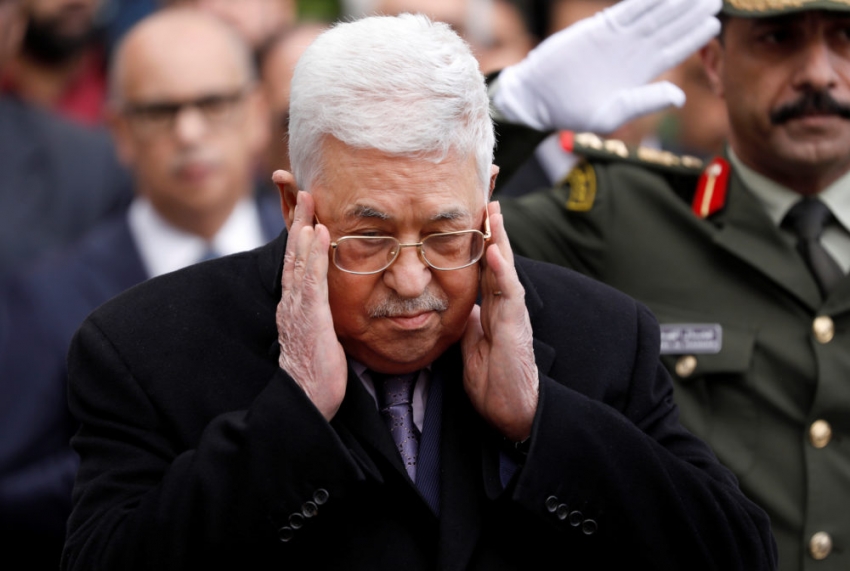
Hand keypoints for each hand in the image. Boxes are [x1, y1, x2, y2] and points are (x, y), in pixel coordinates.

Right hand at [276, 189, 347, 419]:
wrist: (307, 400)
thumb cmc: (318, 372)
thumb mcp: (321, 336)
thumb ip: (323, 315)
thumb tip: (333, 304)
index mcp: (295, 305)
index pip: (296, 264)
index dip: (299, 236)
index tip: (307, 211)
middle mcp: (291, 301)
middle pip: (294, 254)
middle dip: (298, 221)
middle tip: (304, 190)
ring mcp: (298, 307)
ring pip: (299, 260)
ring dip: (304, 227)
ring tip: (309, 200)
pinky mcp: (310, 316)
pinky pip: (312, 278)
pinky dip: (315, 253)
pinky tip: (320, 233)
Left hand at [461, 201, 538, 441]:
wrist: (512, 411)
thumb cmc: (493, 380)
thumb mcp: (471, 343)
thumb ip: (468, 320)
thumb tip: (455, 303)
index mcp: (493, 307)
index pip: (484, 265)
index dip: (478, 239)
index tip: (469, 211)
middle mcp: (505, 305)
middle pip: (497, 258)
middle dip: (491, 228)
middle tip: (485, 195)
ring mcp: (512, 315)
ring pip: (506, 269)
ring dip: (500, 239)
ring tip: (492, 211)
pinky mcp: (516, 329)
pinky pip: (509, 296)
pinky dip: (503, 273)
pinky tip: (497, 252)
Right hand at [493, 0, 720, 132]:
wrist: (540, 97)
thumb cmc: (573, 113)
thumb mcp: (612, 114)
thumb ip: (645, 102)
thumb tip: (681, 97)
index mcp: (640, 74)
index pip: (674, 50)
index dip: (693, 36)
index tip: (714, 22)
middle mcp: (633, 52)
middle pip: (668, 26)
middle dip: (691, 11)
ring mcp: (617, 37)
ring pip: (653, 13)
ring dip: (674, 0)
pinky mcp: (600, 27)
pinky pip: (628, 8)